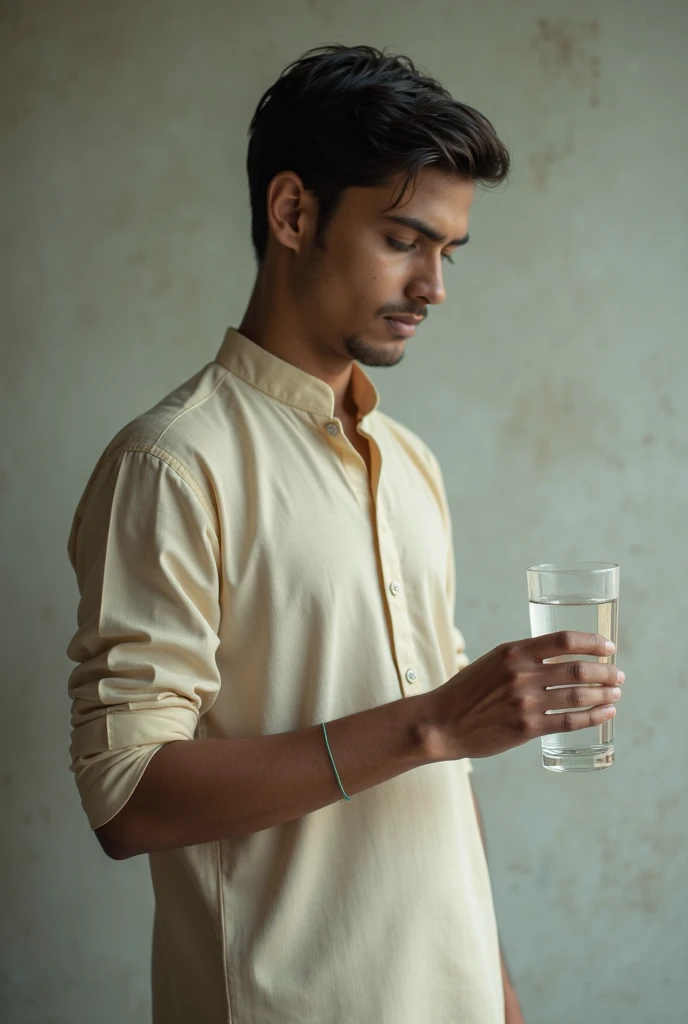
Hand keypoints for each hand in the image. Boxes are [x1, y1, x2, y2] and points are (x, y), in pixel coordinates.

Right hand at [427, 631, 623, 760]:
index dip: (592, 643)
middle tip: (618, 675)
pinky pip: (569, 722)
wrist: (441, 723)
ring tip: (615, 695)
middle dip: (606, 672)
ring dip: (604, 694)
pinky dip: (592, 717)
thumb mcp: (493, 662)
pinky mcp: (527, 728)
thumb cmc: (468, 691)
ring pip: (578, 696)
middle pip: (578, 669)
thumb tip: (563, 660)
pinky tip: (605, 714)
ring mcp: (525, 702)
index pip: (564, 640)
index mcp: (513, 652)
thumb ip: (524, 659)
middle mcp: (521, 674)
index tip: (609, 647)